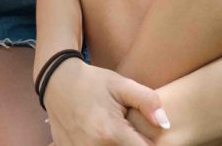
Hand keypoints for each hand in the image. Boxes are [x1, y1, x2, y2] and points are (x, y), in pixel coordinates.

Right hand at [45, 59, 168, 145]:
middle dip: (133, 144)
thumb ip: (147, 101)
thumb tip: (165, 124)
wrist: (56, 81)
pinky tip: (98, 135)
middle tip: (129, 131)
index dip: (148, 144)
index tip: (146, 135)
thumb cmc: (92, 82)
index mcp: (111, 133)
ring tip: (113, 132)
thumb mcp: (121, 84)